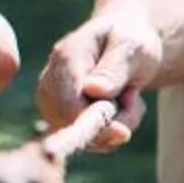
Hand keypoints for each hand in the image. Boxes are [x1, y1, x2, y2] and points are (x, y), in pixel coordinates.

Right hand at [36, 14, 159, 151]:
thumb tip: (93, 90)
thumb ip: (114, 68)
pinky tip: (119, 109)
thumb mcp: (131, 47)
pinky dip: (109, 133)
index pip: (67, 102)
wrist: (125, 45)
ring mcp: (52, 101)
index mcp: (66, 57)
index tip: (123, 131)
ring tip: (128, 98)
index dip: (93, 122)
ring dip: (113, 129)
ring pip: (80, 136)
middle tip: (133, 100)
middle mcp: (50, 80)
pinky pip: (88, 141)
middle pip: (69, 124)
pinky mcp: (61, 117)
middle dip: (108, 126)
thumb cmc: (129, 41)